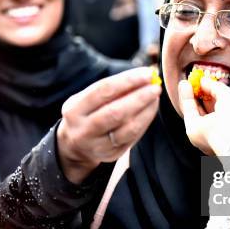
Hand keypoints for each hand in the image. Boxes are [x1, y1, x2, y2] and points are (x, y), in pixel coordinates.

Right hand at [57, 67, 160, 182]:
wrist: (74, 145)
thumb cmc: (86, 113)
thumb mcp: (87, 99)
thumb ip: (111, 89)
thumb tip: (142, 77)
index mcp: (74, 110)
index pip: (103, 91)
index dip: (127, 81)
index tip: (146, 73)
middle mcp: (84, 130)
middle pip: (115, 113)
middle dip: (139, 98)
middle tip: (155, 87)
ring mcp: (98, 146)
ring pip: (128, 129)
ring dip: (146, 111)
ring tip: (155, 97)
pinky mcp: (112, 155)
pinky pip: (133, 137)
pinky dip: (145, 121)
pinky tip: (150, 110)